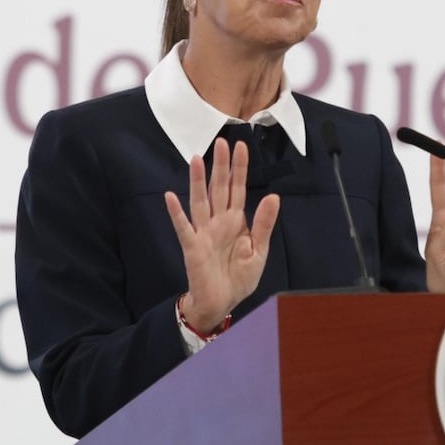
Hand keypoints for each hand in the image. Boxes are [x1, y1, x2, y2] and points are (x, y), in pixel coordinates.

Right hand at [164, 137, 279, 332]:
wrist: (222, 303)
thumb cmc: (239, 277)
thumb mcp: (259, 250)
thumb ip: (263, 223)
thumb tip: (274, 196)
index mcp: (235, 221)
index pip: (237, 188)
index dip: (239, 168)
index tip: (241, 146)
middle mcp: (218, 221)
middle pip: (219, 188)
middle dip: (221, 166)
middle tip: (221, 141)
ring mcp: (204, 232)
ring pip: (200, 201)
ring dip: (198, 181)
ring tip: (197, 159)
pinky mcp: (192, 247)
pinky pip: (184, 227)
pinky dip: (176, 213)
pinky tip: (170, 197)